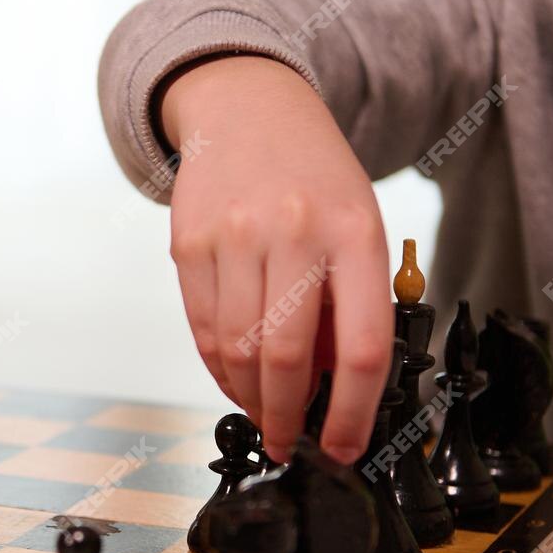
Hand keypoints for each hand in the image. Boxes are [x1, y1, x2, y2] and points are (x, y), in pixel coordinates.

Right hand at [161, 55, 392, 463]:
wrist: (248, 106)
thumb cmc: (313, 177)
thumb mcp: (359, 227)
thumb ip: (351, 304)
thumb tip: (335, 390)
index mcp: (355, 233)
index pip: (363, 346)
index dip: (355, 413)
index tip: (346, 447)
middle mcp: (294, 232)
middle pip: (288, 357)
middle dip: (290, 418)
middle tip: (293, 445)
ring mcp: (235, 235)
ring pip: (237, 351)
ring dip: (252, 400)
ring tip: (266, 416)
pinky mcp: (189, 243)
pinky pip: (202, 328)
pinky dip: (218, 369)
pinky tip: (235, 381)